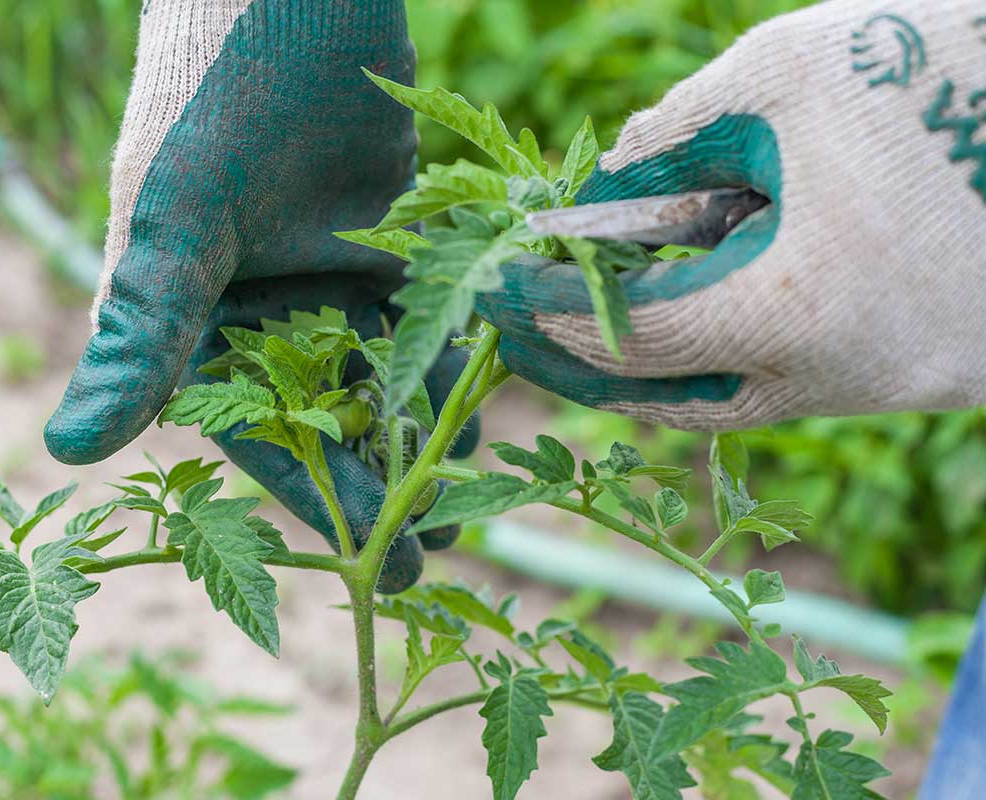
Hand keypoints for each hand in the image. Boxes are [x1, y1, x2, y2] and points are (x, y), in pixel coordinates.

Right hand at [43, 1, 475, 590]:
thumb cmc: (218, 93)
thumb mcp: (181, 217)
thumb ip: (141, 329)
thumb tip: (65, 448)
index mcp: (189, 319)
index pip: (253, 432)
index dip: (314, 499)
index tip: (372, 562)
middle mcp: (256, 309)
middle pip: (322, 415)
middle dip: (377, 478)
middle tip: (434, 550)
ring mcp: (321, 274)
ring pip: (375, 372)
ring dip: (417, 427)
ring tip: (466, 486)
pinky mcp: (380, 240)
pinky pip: (418, 316)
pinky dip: (448, 355)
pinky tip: (484, 401)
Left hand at [478, 0, 985, 430]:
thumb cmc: (949, 63)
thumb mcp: (791, 69)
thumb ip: (679, 133)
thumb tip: (608, 180)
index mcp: (799, 310)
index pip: (633, 337)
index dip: (554, 312)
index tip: (499, 290)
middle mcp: (845, 377)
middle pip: (677, 399)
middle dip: (591, 367)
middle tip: (527, 333)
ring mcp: (895, 385)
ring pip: (741, 400)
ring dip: (663, 365)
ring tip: (597, 322)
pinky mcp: (930, 371)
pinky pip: (801, 379)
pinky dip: (737, 351)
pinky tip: (704, 303)